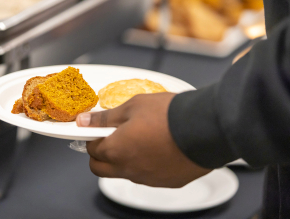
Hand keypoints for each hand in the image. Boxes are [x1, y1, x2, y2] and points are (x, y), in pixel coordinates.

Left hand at [76, 92, 210, 187]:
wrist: (205, 127)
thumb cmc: (169, 114)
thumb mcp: (131, 106)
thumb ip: (105, 118)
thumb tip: (84, 121)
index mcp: (116, 150)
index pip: (91, 149)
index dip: (92, 137)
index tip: (98, 129)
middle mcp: (129, 169)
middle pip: (100, 169)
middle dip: (100, 155)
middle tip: (111, 138)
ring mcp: (148, 179)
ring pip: (124, 173)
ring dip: (123, 160)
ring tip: (139, 139)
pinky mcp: (167, 182)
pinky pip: (148, 176)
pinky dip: (146, 165)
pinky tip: (158, 149)